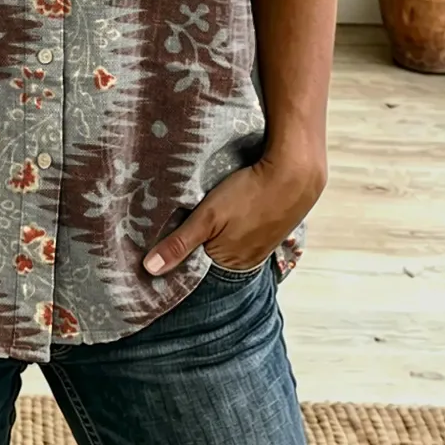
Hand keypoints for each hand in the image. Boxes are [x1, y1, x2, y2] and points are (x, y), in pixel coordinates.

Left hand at [143, 152, 326, 275]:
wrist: (295, 174)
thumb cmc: (249, 195)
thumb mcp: (207, 217)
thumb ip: (179, 243)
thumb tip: (149, 269)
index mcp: (229, 264)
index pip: (195, 265)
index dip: (179, 249)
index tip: (162, 235)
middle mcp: (247, 261)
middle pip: (211, 253)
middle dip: (198, 239)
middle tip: (183, 216)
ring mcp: (262, 245)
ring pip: (228, 240)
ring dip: (218, 228)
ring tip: (210, 210)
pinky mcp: (271, 227)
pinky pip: (245, 229)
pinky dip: (235, 221)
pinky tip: (233, 207)